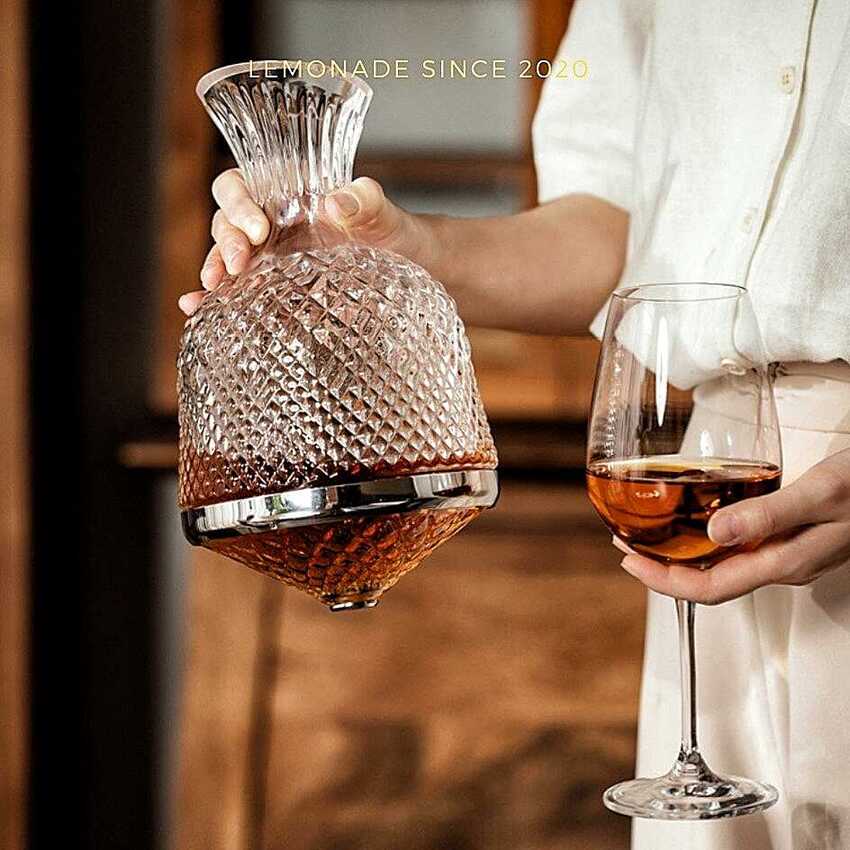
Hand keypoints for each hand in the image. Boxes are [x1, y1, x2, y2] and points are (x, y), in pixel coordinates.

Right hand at [179, 170, 436, 314]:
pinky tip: (197, 309)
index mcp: (286, 192)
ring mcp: (270, 256)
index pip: (242, 185)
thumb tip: (333, 202)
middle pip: (227, 221)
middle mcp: (270, 221)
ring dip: (215, 268)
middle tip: (241, 264)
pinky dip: (214, 298)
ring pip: (226, 255)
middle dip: (227, 241)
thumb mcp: (382, 212)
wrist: (408, 265)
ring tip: (212, 288)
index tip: (260, 228)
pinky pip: (239, 289)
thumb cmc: (391, 230)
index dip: (239, 202)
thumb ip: (364, 200)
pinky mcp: (275, 287)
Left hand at [614, 449, 849, 604]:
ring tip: (646, 534)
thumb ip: (768, 515)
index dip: (662, 580)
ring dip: (679, 554)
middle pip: (708, 581)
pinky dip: (703, 540)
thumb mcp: (819, 495)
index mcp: (783, 562)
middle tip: (624, 543)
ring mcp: (786, 554)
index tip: (627, 559)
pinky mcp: (790, 539)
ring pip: (721, 566)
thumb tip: (713, 533)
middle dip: (661, 567)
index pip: (709, 588)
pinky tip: (693, 521)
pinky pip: (737, 550)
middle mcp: (781, 565)